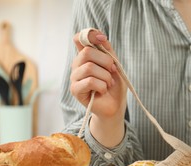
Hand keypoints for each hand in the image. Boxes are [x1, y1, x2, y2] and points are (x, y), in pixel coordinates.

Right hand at [70, 30, 126, 146]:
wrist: (115, 106)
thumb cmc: (114, 86)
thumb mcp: (115, 65)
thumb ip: (108, 50)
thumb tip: (100, 36)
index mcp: (86, 57)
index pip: (79, 38)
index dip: (90, 35)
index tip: (102, 39)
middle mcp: (77, 65)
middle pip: (86, 52)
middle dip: (105, 61)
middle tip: (112, 71)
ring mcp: (75, 77)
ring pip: (89, 67)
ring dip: (106, 76)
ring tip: (109, 84)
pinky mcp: (75, 90)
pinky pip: (90, 81)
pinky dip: (102, 86)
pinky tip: (103, 91)